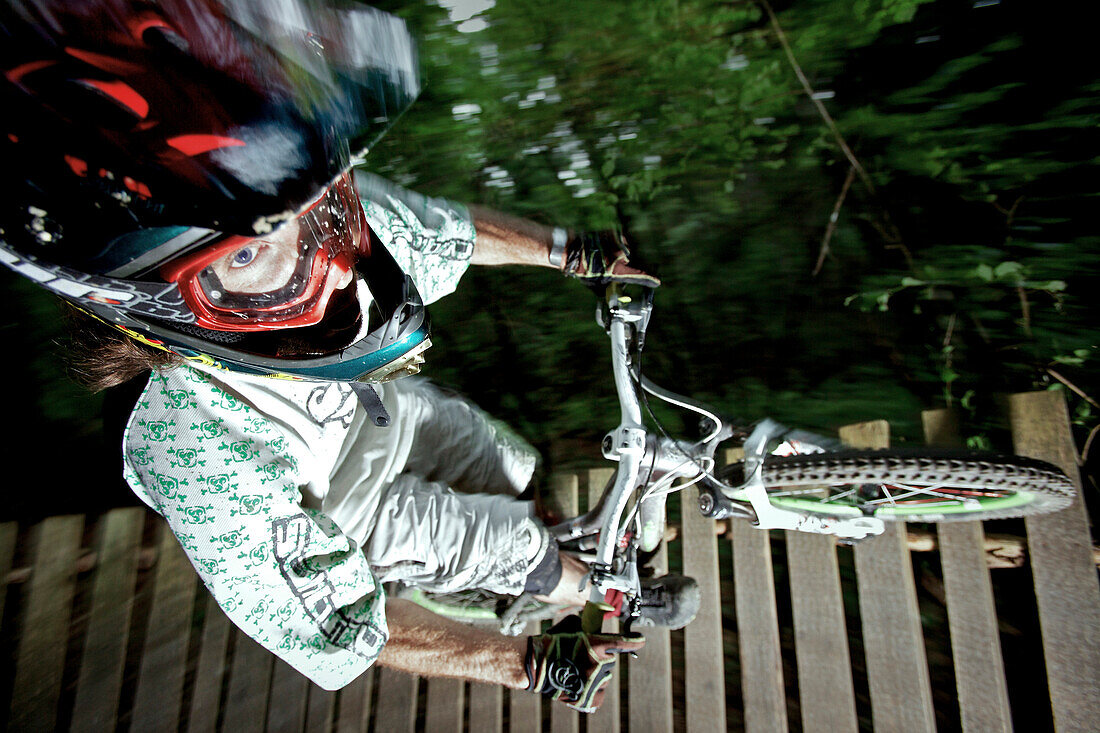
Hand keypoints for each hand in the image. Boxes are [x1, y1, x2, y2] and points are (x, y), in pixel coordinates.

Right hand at [524, 614, 644, 712]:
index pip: (624, 643)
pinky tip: (582, 684)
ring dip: (597, 674)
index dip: (635, 641)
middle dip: (601, 657)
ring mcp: (593, 683)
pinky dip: (594, 690)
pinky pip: (600, 694)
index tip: (640, 640)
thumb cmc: (551, 643)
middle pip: (610, 661)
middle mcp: (597, 665)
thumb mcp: (570, 627)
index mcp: (595, 645)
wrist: (534, 665)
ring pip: (605, 677)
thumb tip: (597, 625)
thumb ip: (588, 626)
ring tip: (578, 670)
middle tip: (584, 656)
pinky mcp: (587, 698)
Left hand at [562, 230, 659, 289]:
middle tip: (607, 268)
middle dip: (621, 265)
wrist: (571, 249)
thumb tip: (612, 295)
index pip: (639, 275)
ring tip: (601, 257)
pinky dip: (614, 243)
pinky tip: (602, 248)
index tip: (656, 281)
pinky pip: (619, 240)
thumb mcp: (594, 284)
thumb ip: (607, 289)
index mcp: (617, 269)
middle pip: (628, 261)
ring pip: (624, 249)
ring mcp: (617, 241)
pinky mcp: (613, 232)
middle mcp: (620, 254)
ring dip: (617, 253)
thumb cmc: (581, 268)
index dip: (649, 279)